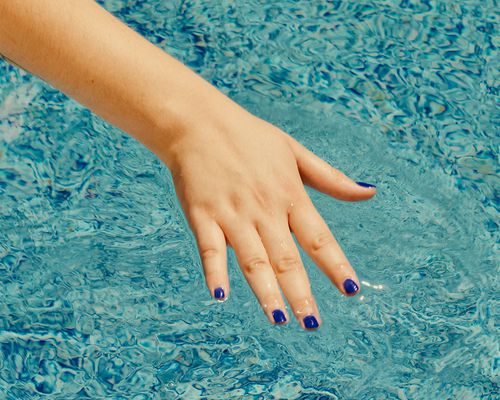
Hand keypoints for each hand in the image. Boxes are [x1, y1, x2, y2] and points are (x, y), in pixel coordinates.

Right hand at [166, 107, 375, 329]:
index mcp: (289, 194)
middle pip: (286, 257)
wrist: (198, 122)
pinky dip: (216, 271)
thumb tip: (370, 192)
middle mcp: (264, 208)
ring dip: (265, 291)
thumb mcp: (295, 152)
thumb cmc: (249, 138)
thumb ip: (331, 178)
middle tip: (312, 323)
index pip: (318, 237)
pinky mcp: (202, 215)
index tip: (352, 291)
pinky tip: (220, 296)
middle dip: (301, 292)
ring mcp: (232, 213)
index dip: (335, 265)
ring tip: (279, 318)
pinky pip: (210, 249)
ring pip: (252, 259)